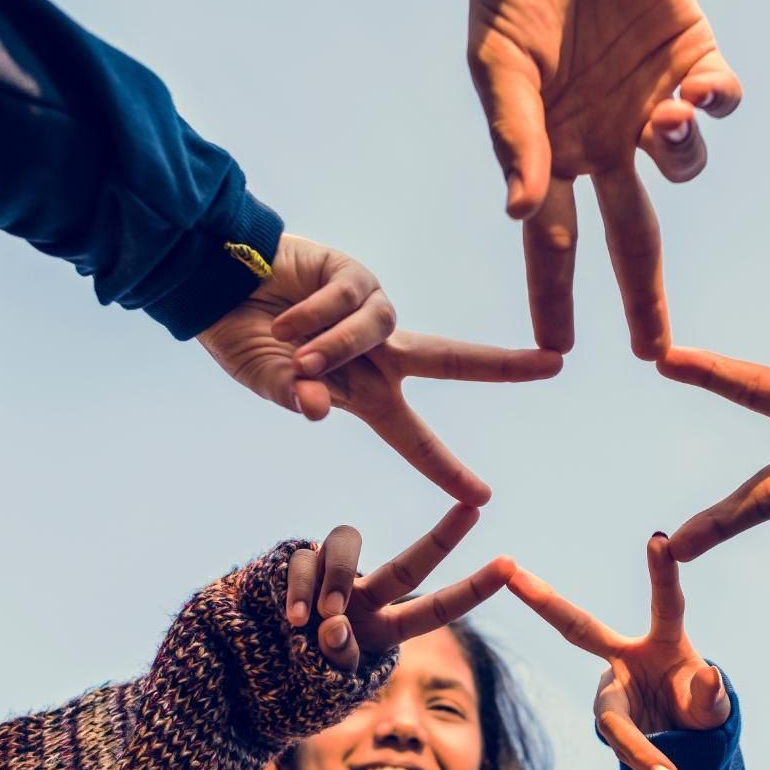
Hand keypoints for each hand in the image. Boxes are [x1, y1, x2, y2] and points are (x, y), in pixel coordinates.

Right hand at [199, 233, 561, 503]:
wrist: (214, 282)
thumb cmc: (243, 339)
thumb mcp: (268, 380)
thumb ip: (294, 397)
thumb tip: (320, 410)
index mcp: (364, 394)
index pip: (414, 437)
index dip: (446, 467)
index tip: (484, 496)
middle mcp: (380, 352)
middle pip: (453, 359)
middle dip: (503, 364)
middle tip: (555, 364)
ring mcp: (370, 310)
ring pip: (378, 331)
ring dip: (334, 344)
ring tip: (287, 346)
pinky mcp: (354, 272)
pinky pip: (350, 298)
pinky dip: (316, 314)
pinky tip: (284, 315)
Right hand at [285, 505, 513, 669]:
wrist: (244, 666)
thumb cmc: (292, 679)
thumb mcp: (325, 682)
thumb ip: (337, 658)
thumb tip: (334, 625)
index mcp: (385, 629)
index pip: (435, 609)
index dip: (473, 589)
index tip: (511, 565)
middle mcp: (365, 596)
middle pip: (409, 564)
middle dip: (444, 537)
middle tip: (474, 510)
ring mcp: (331, 576)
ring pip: (349, 545)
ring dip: (337, 581)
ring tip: (313, 622)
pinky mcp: (295, 563)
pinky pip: (304, 559)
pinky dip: (302, 588)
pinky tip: (293, 618)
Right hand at [469, 0, 739, 358]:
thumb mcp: (498, 65)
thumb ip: (514, 138)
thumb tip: (517, 213)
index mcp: (551, 152)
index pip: (552, 241)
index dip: (556, 295)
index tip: (559, 349)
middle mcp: (606, 142)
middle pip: (632, 236)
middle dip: (644, 296)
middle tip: (653, 351)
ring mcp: (651, 105)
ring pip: (683, 165)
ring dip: (680, 155)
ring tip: (662, 121)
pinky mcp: (693, 60)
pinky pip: (717, 103)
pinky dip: (715, 105)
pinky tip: (698, 92)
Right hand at [508, 534, 729, 769]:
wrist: (684, 742)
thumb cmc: (701, 709)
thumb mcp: (716, 707)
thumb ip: (712, 695)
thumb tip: (710, 676)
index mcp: (664, 640)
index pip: (665, 602)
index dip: (662, 572)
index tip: (661, 538)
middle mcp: (625, 657)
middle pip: (577, 627)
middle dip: (542, 599)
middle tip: (510, 571)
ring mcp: (611, 689)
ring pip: (612, 718)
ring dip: (640, 746)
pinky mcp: (609, 719)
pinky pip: (623, 745)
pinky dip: (647, 763)